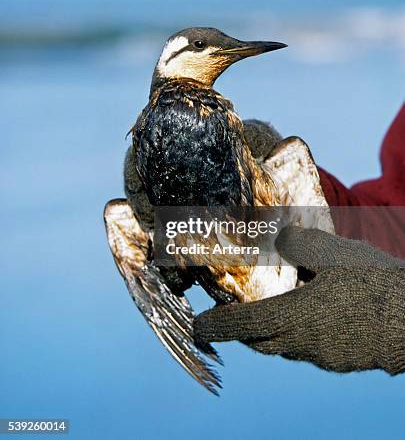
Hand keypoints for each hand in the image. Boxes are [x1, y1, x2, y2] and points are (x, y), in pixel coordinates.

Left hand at [194, 227, 404, 374]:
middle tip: (235, 316)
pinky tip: (316, 315)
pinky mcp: (342, 359)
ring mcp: (324, 356)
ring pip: (286, 346)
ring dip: (272, 332)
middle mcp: (303, 343)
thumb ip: (299, 245)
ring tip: (275, 310)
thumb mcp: (333, 253)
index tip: (198, 327)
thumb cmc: (373, 285)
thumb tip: (279, 239)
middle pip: (261, 341)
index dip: (217, 326)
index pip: (243, 325)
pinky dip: (299, 334)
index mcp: (294, 317)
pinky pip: (310, 349)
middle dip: (243, 331)